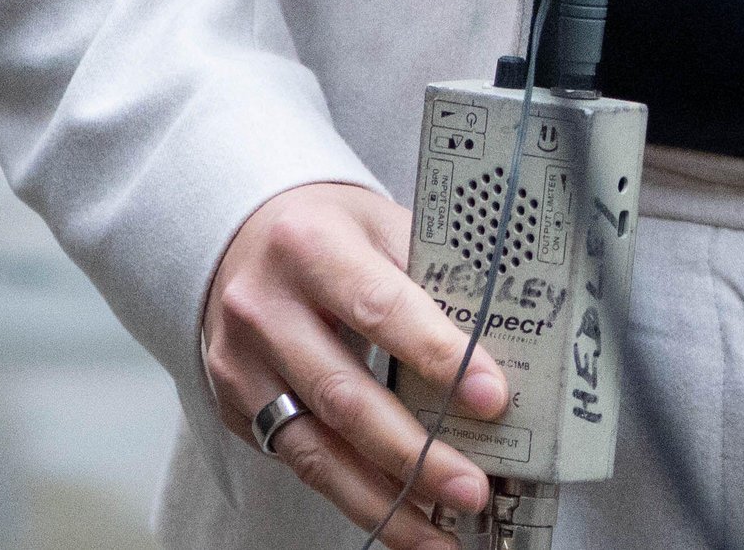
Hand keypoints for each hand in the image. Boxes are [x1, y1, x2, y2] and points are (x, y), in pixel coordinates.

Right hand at [200, 181, 505, 548]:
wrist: (236, 238)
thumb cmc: (325, 231)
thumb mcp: (377, 224)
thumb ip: (432, 275)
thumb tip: (508, 343)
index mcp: (310, 246)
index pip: (380, 307)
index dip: (438, 356)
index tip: (491, 398)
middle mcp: (265, 307)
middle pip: (345, 396)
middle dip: (414, 454)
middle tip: (472, 489)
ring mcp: (242, 364)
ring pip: (316, 448)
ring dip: (384, 499)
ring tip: (440, 534)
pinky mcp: (236, 407)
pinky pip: (299, 461)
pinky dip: (353, 494)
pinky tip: (397, 514)